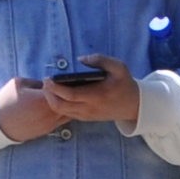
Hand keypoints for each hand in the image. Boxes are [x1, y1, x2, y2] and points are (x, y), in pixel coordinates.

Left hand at [3, 62, 143, 138]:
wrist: (134, 105)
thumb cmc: (124, 83)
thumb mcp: (118, 67)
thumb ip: (100, 60)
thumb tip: (80, 59)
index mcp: (97, 95)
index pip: (71, 95)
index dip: (56, 88)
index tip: (48, 78)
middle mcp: (90, 108)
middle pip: (61, 106)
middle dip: (49, 94)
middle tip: (45, 82)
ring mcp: (87, 115)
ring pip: (62, 112)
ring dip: (51, 100)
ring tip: (48, 87)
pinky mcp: (86, 118)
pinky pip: (67, 113)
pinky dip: (58, 105)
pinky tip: (56, 94)